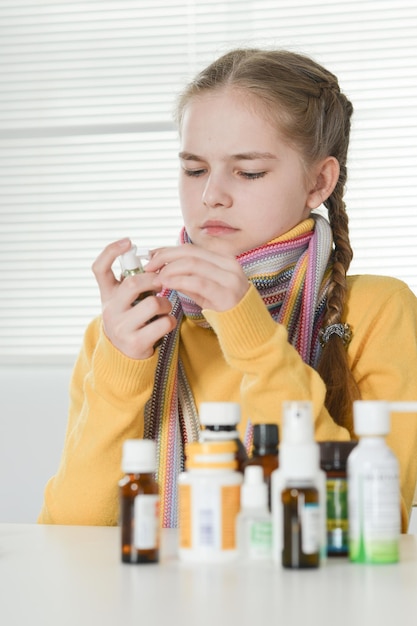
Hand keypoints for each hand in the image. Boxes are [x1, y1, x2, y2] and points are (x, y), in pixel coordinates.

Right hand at [92, 238, 176, 358]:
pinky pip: (163, 322)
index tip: (128, 242)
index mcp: (107, 295)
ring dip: (166, 302)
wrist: (124, 356)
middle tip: (162, 282)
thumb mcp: (125, 300)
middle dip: (154, 279)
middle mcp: (110, 310)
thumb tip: (155, 257)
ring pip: (153, 303)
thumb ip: (133, 282)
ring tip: (164, 307)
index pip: (99, 268)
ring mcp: (121, 327)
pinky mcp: (136, 342)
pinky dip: (170, 320)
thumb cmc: (131, 319)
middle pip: (132, 283)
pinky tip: (165, 323)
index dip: (111, 251)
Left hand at [145, 243, 249, 311]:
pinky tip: (168, 284)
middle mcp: (229, 264)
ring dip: (170, 269)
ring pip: (193, 264)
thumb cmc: (224, 309)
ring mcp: (230, 278)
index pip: (190, 248)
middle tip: (149, 267)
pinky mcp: (227, 294)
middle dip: (165, 257)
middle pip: (190, 252)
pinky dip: (179, 281)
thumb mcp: (204, 290)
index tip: (151, 257)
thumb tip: (162, 267)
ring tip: (157, 278)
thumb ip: (187, 277)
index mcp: (223, 259)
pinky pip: (198, 282)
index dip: (168, 250)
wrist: (246, 329)